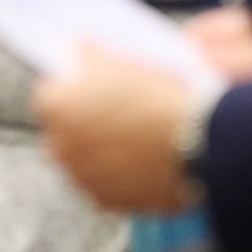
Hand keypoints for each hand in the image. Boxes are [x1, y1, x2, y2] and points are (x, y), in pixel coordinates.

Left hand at [34, 44, 197, 213]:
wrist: (199, 144)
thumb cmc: (160, 99)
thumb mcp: (123, 62)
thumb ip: (90, 55)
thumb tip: (79, 49)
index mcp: (55, 105)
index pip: (52, 93)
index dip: (76, 89)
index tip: (96, 89)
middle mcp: (59, 145)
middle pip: (64, 129)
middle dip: (84, 122)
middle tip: (118, 115)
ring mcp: (80, 177)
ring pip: (83, 160)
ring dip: (99, 151)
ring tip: (134, 139)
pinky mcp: (103, 202)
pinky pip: (103, 185)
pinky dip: (116, 176)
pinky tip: (140, 161)